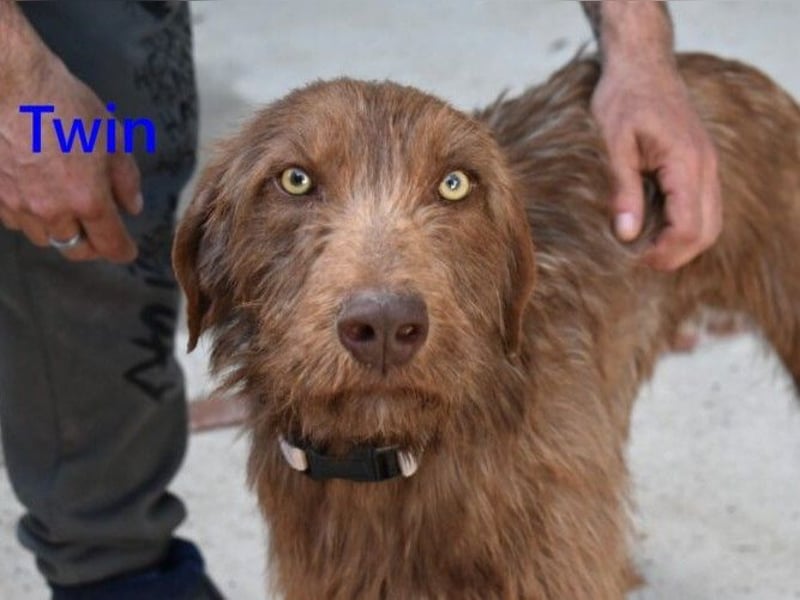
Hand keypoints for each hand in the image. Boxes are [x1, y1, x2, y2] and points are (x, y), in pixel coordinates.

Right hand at [0, 8, 140, 262]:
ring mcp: (18, 204)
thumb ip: (126, 179)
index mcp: (87, 200)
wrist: (8, 83)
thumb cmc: (64, 104)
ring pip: (43, 236)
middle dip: (91, 247)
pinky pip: (16, 219)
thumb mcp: (112, 138)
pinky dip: (31, 215)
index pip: (110, 245)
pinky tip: (38, 195)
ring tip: (68, 210)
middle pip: (73, 249)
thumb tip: (131, 207)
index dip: (123, 251)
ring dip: (59, 230)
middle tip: (100, 234)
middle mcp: (51, 211)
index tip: (128, 250)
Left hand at [591, 54, 721, 270]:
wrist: (641, 66)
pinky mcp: (700, 164)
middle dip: (675, 255)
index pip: (689, 228)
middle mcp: (706, 167)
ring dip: (682, 242)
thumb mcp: (612, 145)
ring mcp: (708, 165)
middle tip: (638, 261)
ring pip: (710, 222)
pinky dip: (684, 224)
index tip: (632, 260)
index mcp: (686, 163)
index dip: (663, 253)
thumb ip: (622, 190)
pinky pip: (703, 206)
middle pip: (707, 233)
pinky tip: (653, 225)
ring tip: (644, 247)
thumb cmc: (622, 99)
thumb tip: (627, 235)